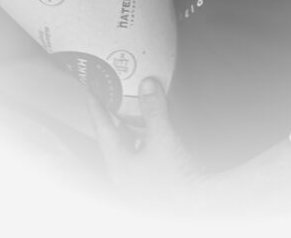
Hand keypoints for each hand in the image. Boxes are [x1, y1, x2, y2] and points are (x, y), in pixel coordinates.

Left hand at [87, 77, 206, 207]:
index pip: (103, 130)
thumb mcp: (162, 137)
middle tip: (116, 100)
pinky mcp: (151, 186)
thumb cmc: (176, 181)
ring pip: (129, 150)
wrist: (198, 203)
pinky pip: (142, 158)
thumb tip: (147, 87)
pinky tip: (156, 136)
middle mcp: (124, 176)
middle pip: (115, 140)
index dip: (97, 109)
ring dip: (133, 131)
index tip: (92, 94)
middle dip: (116, 119)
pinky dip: (145, 143)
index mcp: (119, 165)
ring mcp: (136, 183)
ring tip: (138, 114)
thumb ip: (154, 109)